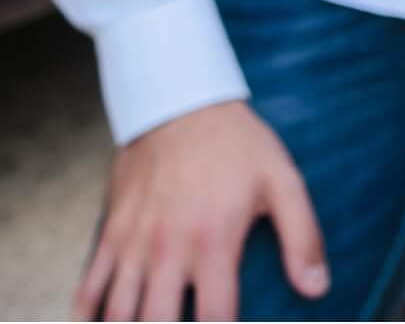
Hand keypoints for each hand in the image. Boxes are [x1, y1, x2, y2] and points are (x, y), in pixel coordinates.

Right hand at [77, 100, 327, 321]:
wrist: (179, 102)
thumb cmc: (237, 144)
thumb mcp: (282, 181)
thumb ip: (302, 237)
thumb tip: (318, 288)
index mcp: (213, 242)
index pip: (214, 318)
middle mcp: (168, 250)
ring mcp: (133, 244)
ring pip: (119, 315)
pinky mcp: (111, 233)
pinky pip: (89, 287)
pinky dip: (86, 316)